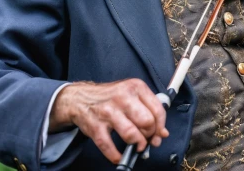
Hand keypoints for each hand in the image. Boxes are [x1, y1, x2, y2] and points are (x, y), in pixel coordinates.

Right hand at [49, 79, 168, 163]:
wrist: (82, 98)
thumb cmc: (111, 97)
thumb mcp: (133, 94)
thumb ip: (149, 109)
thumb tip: (162, 133)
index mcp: (136, 87)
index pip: (157, 109)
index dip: (160, 126)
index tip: (159, 134)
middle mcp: (123, 97)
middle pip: (147, 122)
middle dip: (150, 135)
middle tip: (147, 139)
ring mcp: (108, 112)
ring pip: (131, 134)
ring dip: (137, 145)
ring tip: (137, 146)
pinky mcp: (96, 126)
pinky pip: (109, 146)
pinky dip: (117, 155)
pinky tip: (120, 155)